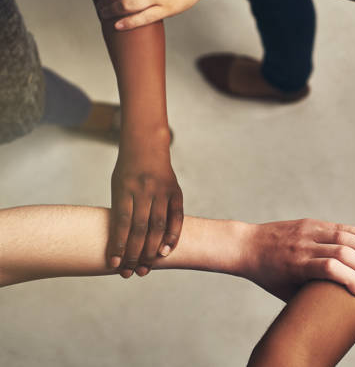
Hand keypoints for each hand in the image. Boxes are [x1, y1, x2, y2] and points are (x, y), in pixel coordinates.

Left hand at [108, 142, 183, 277]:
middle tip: (130, 272)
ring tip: (146, 267)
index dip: (118, 246)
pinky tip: (165, 251)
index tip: (114, 265)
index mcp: (125, 188)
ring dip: (152, 250)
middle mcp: (144, 189)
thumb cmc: (128, 170)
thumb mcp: (117, 186)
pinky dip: (172, 236)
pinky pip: (176, 217)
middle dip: (135, 253)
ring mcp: (162, 190)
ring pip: (158, 226)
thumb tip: (121, 245)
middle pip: (140, 228)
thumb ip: (121, 211)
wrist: (147, 145)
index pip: (122, 223)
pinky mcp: (176, 191)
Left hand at [240, 218, 354, 300]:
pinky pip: (338, 226)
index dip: (350, 280)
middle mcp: (303, 246)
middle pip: (341, 252)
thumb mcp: (286, 291)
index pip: (329, 269)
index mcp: (296, 265)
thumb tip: (338, 303)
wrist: (247, 246)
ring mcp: (308, 231)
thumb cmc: (267, 275)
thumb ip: (311, 292)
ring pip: (343, 236)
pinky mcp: (310, 223)